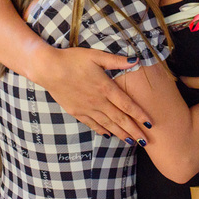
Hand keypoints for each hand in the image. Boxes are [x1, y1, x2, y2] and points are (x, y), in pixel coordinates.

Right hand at [33, 46, 151, 142]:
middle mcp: (98, 101)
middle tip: (145, 142)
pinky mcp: (76, 111)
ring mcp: (87, 108)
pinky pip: (92, 124)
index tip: (150, 124)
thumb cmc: (72, 59)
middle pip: (120, 119)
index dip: (139, 115)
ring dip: (120, 134)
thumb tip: (136, 60)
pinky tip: (108, 135)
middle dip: (134, 131)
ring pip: (107, 124)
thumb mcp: (96, 56)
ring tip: (131, 142)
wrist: (48, 69)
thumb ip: (116, 60)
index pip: (127, 105)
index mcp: (105, 87)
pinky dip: (101, 130)